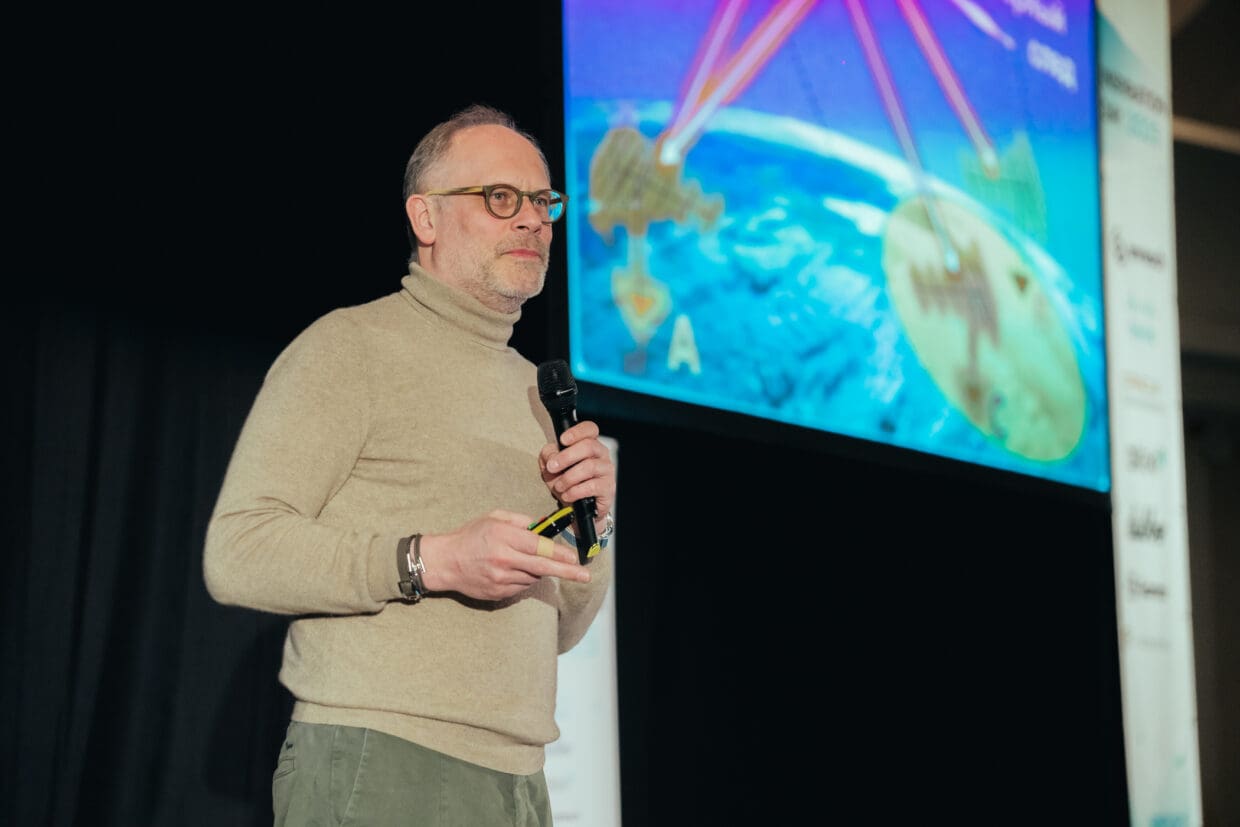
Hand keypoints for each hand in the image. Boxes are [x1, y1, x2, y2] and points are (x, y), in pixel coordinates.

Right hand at [418, 510, 588, 600]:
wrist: (445, 562)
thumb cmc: (471, 536)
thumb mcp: (495, 518)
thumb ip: (521, 521)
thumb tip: (544, 527)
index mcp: (504, 538)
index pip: (539, 546)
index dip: (560, 552)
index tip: (575, 557)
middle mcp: (504, 560)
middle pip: (543, 567)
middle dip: (568, 571)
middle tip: (585, 575)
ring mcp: (501, 579)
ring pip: (533, 577)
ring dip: (538, 570)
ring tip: (522, 560)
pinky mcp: (498, 593)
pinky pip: (521, 587)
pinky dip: (524, 578)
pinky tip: (511, 570)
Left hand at [539, 420, 615, 535]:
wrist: (575, 508)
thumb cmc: (566, 483)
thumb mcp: (551, 467)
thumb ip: (548, 456)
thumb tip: (552, 456)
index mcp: (589, 445)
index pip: (590, 429)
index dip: (577, 432)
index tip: (562, 440)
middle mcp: (601, 455)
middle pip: (589, 446)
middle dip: (566, 457)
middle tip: (552, 467)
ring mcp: (606, 471)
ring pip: (589, 466)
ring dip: (569, 477)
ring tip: (559, 486)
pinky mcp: (608, 488)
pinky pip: (592, 486)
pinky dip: (575, 491)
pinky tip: (567, 494)